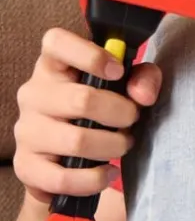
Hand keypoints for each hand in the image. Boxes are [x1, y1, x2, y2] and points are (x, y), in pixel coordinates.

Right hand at [13, 28, 161, 204]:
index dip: (90, 54)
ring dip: (112, 145)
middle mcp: (33, 93)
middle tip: (132, 119)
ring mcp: (26, 130)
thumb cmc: (101, 108)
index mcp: (54, 65)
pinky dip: (93, 178)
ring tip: (122, 144)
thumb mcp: (126, 84)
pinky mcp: (26, 165)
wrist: (68, 156)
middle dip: (120, 113)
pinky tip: (107, 172)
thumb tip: (142, 95)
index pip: (56, 42)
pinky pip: (61, 177)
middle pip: (81, 99)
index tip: (118, 71)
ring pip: (76, 140)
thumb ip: (143, 78)